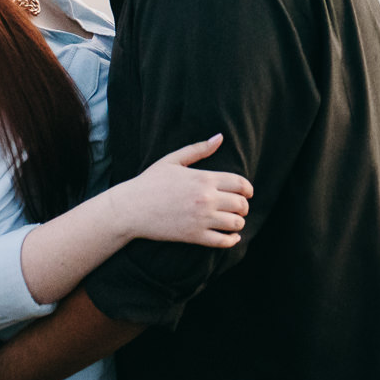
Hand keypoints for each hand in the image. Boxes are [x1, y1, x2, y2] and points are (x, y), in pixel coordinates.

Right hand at [121, 133, 252, 247]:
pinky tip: (231, 237)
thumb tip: (220, 137)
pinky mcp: (194, 236)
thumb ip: (199, 149)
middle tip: (240, 208)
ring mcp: (201, 219)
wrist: (130, 208)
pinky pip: (222, 242)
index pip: (240, 183)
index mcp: (204, 178)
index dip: (248, 189)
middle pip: (241, 204)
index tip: (247, 193)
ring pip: (236, 223)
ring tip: (234, 221)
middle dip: (244, 206)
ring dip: (239, 223)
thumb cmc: (150, 182)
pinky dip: (232, 240)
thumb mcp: (173, 160)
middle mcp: (206, 198)